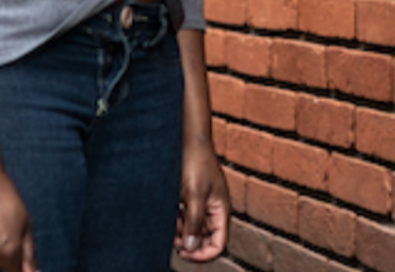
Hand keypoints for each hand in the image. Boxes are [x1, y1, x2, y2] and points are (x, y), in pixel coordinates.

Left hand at [174, 138, 229, 261]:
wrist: (189, 138)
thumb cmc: (195, 162)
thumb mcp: (194, 194)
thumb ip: (194, 221)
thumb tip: (191, 248)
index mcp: (221, 210)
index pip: (218, 245)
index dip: (203, 255)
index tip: (185, 253)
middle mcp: (214, 210)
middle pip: (205, 240)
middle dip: (190, 244)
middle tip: (174, 240)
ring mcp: (204, 204)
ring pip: (194, 231)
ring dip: (183, 233)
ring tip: (172, 224)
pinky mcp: (193, 198)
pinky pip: (187, 219)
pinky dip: (179, 222)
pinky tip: (172, 215)